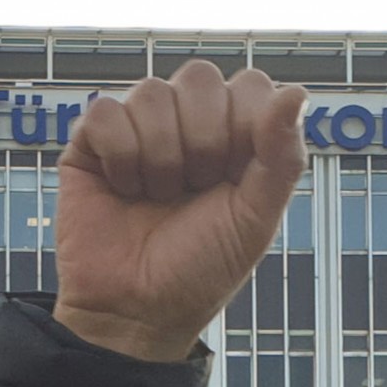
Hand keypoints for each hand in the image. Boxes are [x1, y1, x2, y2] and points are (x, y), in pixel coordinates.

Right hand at [55, 60, 307, 362]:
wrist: (138, 310)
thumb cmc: (201, 269)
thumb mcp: (257, 217)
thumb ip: (282, 156)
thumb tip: (296, 92)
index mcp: (233, 133)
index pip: (248, 85)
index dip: (243, 127)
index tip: (234, 179)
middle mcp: (186, 122)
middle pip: (198, 77)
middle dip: (202, 140)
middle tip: (195, 188)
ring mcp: (138, 128)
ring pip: (151, 92)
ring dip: (160, 156)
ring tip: (158, 196)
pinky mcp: (91, 142)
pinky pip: (104, 112)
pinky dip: (120, 157)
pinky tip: (123, 189)